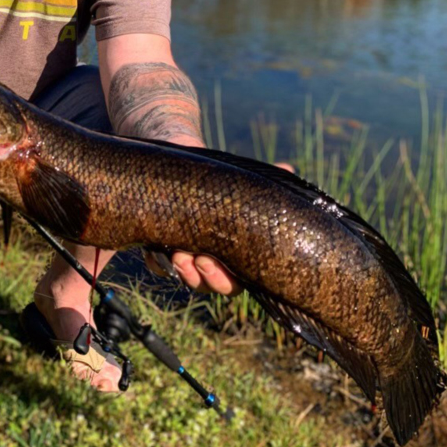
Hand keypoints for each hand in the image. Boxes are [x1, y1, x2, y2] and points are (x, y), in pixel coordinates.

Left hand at [146, 161, 295, 294]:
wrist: (178, 162)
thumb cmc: (213, 176)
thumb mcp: (235, 178)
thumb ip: (259, 184)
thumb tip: (288, 169)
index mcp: (233, 250)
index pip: (236, 280)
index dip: (227, 279)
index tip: (217, 263)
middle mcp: (210, 257)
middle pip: (211, 284)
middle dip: (206, 278)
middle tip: (198, 260)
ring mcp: (185, 254)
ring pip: (187, 278)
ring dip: (184, 272)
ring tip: (179, 254)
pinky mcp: (160, 246)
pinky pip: (158, 265)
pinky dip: (158, 263)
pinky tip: (158, 251)